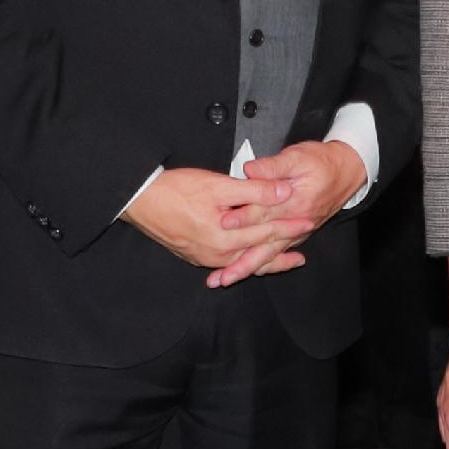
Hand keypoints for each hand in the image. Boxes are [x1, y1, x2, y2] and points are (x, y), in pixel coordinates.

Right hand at [126, 165, 308, 283]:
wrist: (140, 199)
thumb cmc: (175, 190)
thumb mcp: (219, 185)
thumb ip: (254, 191)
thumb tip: (284, 191)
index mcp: (226, 238)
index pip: (267, 232)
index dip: (290, 227)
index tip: (308, 222)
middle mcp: (217, 254)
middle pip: (258, 255)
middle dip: (282, 254)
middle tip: (302, 256)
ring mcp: (205, 258)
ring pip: (243, 263)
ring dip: (264, 263)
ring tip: (283, 263)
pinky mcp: (196, 256)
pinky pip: (227, 263)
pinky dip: (242, 262)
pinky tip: (247, 262)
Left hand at [223, 139, 364, 285]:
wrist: (347, 171)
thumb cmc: (321, 162)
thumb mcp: (299, 156)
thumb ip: (273, 166)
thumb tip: (250, 169)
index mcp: (296, 202)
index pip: (265, 212)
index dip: (244, 217)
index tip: (224, 223)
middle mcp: (297, 223)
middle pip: (265, 245)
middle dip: (242, 260)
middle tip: (221, 273)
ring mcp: (297, 232)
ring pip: (269, 255)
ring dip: (247, 268)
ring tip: (226, 280)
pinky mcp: (296, 235)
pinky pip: (276, 255)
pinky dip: (261, 266)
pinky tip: (244, 273)